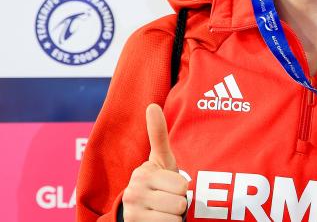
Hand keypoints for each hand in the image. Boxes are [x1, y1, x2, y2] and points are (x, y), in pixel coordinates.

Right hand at [121, 104, 188, 220]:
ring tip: (163, 210)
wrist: (139, 212)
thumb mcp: (160, 160)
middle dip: (178, 203)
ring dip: (174, 216)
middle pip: (180, 202)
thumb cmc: (157, 182)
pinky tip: (159, 220)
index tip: (169, 187)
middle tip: (167, 200)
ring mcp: (133, 212)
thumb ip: (158, 134)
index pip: (182, 186)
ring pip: (175, 217)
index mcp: (143, 173)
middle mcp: (134, 192)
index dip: (182, 188)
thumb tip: (152, 105)